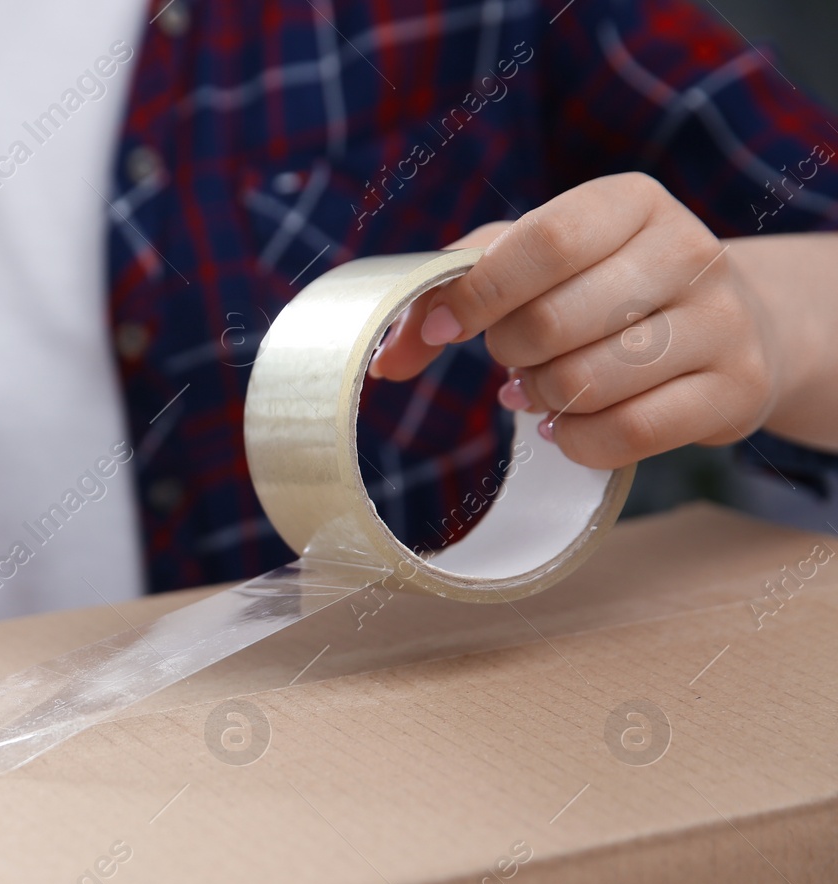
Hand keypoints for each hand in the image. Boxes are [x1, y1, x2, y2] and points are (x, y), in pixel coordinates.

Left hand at [371, 172, 784, 469]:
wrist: (731, 327)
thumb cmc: (604, 289)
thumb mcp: (531, 265)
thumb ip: (451, 289)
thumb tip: (386, 358)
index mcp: (632, 202)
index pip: (544, 242)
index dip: (480, 294)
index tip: (446, 329)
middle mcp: (690, 250)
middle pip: (554, 322)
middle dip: (511, 353)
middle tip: (514, 359)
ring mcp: (722, 321)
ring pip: (587, 382)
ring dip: (542, 398)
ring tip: (544, 388)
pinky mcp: (736, 389)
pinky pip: (629, 433)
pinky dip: (577, 441)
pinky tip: (567, 427)